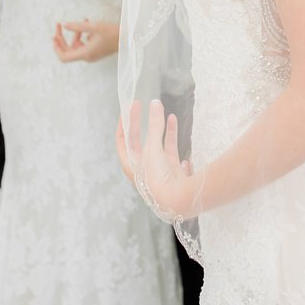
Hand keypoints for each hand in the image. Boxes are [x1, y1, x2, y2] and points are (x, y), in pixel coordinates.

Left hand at [53, 19, 118, 62]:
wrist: (129, 38)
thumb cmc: (113, 33)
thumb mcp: (94, 27)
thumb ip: (78, 26)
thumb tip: (64, 25)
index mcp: (85, 54)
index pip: (64, 56)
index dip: (56, 47)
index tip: (54, 36)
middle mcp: (87, 57)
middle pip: (68, 50)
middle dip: (62, 38)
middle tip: (60, 24)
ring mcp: (92, 55)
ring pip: (76, 46)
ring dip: (75, 34)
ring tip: (82, 20)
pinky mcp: (96, 51)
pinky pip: (84, 44)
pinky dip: (82, 35)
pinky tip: (88, 24)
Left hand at [119, 99, 196, 221]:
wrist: (178, 201)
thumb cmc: (158, 178)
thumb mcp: (152, 149)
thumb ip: (155, 125)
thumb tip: (155, 103)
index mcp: (131, 165)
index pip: (122, 140)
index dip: (125, 123)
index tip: (128, 108)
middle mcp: (144, 169)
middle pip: (142, 142)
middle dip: (145, 124)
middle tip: (147, 105)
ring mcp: (160, 172)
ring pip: (161, 147)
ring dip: (165, 132)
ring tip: (170, 115)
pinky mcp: (175, 175)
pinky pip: (176, 158)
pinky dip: (178, 149)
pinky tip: (182, 140)